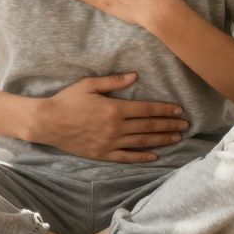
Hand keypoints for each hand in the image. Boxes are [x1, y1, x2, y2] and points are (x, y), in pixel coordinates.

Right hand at [30, 72, 190, 163]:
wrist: (47, 122)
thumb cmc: (67, 100)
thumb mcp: (89, 85)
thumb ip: (113, 81)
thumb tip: (135, 76)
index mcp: (115, 109)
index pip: (147, 110)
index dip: (165, 110)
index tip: (179, 110)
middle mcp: (116, 127)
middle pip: (149, 127)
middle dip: (169, 125)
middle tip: (186, 125)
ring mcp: (110, 143)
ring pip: (142, 142)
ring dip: (162, 140)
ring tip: (177, 138)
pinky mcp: (103, 154)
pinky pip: (127, 157)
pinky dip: (142, 157)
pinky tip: (155, 156)